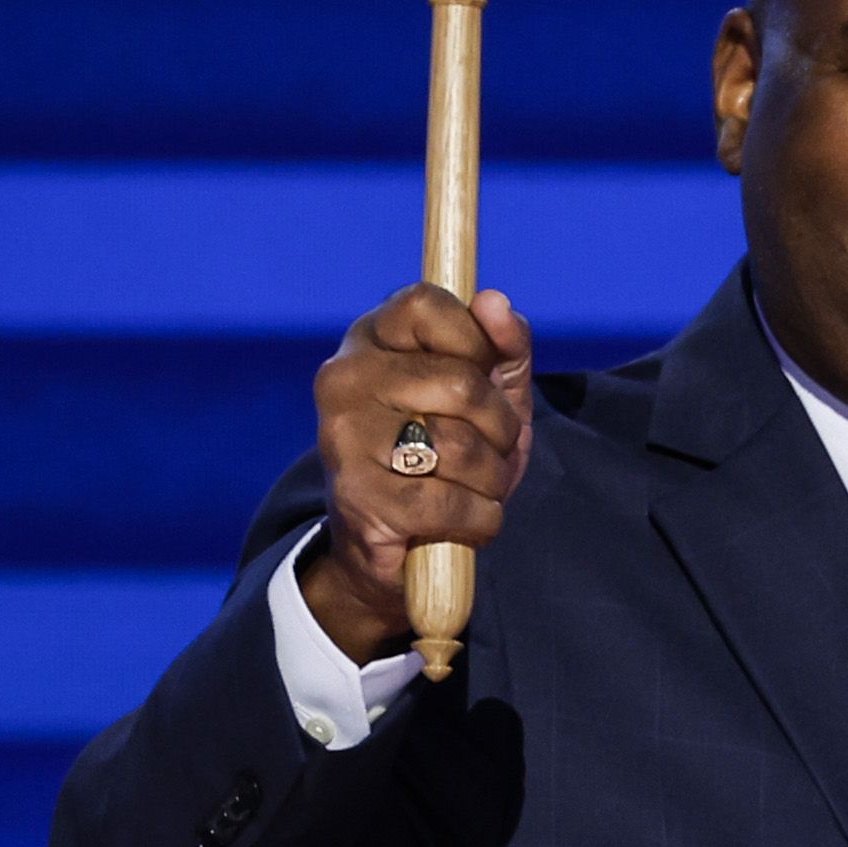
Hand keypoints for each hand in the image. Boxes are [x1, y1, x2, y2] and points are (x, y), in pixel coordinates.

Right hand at [301, 283, 534, 661]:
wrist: (397, 544)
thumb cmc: (448, 458)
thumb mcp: (491, 395)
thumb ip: (503, 346)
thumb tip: (495, 302)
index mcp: (371, 339)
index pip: (427, 305)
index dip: (476, 341)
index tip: (483, 374)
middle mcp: (345, 377)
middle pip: (462, 384)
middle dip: (500, 430)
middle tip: (491, 452)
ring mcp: (344, 436)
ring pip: (460, 447)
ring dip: (492, 480)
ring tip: (475, 488)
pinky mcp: (357, 496)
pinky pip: (450, 503)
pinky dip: (480, 519)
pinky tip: (464, 520)